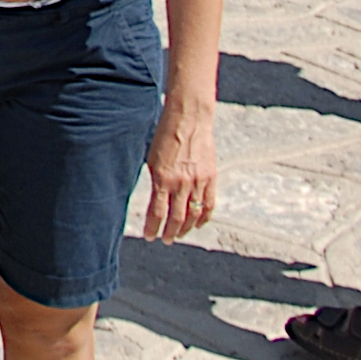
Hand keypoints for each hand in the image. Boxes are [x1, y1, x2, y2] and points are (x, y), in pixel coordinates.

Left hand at [139, 99, 217, 240]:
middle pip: (176, 218)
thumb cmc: (165, 136)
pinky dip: (203, 218)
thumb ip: (155, 183)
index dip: (152, 228)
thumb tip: (154, 204)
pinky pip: (209, 205)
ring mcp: (198, 182)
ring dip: (185, 228)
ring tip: (178, 234)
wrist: (189, 119)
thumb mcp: (153, 160)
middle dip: (169, 233)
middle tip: (165, 240)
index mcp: (163, 178)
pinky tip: (197, 224)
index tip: (149, 237)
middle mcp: (181, 183)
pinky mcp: (211, 178)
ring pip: (193, 215)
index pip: (157, 213)